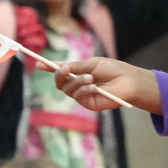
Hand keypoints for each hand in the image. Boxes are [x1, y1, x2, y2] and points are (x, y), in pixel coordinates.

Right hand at [44, 57, 160, 113]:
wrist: (129, 81)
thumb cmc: (113, 70)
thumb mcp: (92, 64)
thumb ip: (75, 66)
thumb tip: (56, 63)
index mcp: (79, 74)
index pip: (61, 72)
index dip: (49, 68)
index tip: (39, 63)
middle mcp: (78, 85)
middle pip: (60, 83)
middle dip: (60, 75)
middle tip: (65, 68)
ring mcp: (83, 96)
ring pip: (68, 90)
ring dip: (77, 82)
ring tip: (91, 78)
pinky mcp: (89, 104)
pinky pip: (78, 97)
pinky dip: (83, 90)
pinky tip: (93, 86)